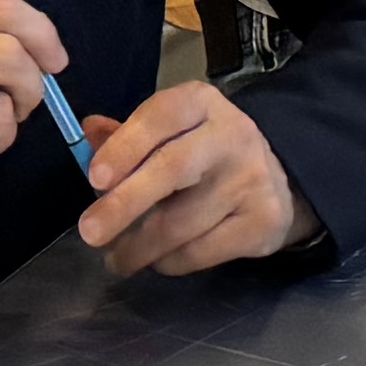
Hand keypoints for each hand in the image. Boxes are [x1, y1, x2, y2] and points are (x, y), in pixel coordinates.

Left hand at [76, 80, 312, 280]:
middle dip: (125, 205)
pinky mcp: (262, 221)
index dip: (124, 148)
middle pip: (172, 170)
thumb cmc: (205, 153)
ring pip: (182, 222)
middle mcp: (232, 136)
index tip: (94, 180)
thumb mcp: (170, 132)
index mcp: (201, 104)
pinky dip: (169, 261)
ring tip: (117, 259)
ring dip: (139, 247)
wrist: (277, 179)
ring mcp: (251, 180)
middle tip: (90, 233)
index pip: (159, 118)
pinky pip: (200, 251)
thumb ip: (127, 135)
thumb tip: (88, 131)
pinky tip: (157, 260)